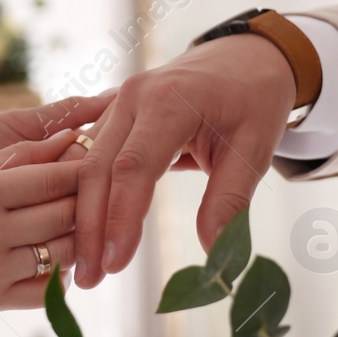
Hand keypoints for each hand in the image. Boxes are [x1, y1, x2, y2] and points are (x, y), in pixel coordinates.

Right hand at [0, 131, 84, 315]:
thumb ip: (13, 157)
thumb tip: (67, 138)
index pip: (56, 179)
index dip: (82, 166)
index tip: (95, 157)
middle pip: (67, 214)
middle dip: (87, 197)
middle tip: (98, 186)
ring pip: (64, 252)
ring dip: (79, 234)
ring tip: (82, 218)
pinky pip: (46, 290)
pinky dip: (62, 272)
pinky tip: (58, 254)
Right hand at [70, 34, 296, 289]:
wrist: (247, 57)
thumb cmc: (254, 100)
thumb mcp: (254, 150)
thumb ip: (230, 201)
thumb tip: (211, 252)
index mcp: (169, 102)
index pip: (134, 167)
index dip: (121, 218)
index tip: (116, 262)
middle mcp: (134, 97)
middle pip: (98, 168)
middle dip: (91, 227)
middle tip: (91, 279)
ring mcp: (120, 103)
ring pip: (87, 164)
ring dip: (83, 216)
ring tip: (84, 267)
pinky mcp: (116, 114)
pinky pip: (92, 156)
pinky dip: (87, 196)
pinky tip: (86, 233)